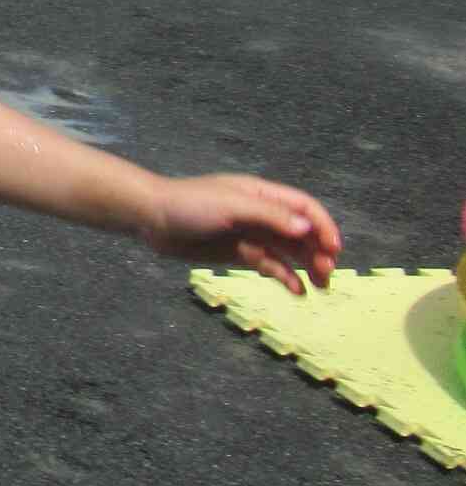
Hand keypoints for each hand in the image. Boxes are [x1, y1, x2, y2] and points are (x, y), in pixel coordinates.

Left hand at [139, 174, 340, 294]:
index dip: (322, 226)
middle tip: (327, 273)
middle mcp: (261, 214)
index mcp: (261, 194)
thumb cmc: (190, 204)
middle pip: (301, 232)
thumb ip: (269, 215)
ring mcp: (251, 234)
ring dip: (307, 266)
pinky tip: (297, 291)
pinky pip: (269, 265)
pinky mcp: (239, 253)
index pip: (304, 207)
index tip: (333, 249)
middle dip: (318, 250)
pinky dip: (285, 276)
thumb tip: (307, 226)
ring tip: (320, 285)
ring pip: (289, 251)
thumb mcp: (232, 206)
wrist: (152, 220)